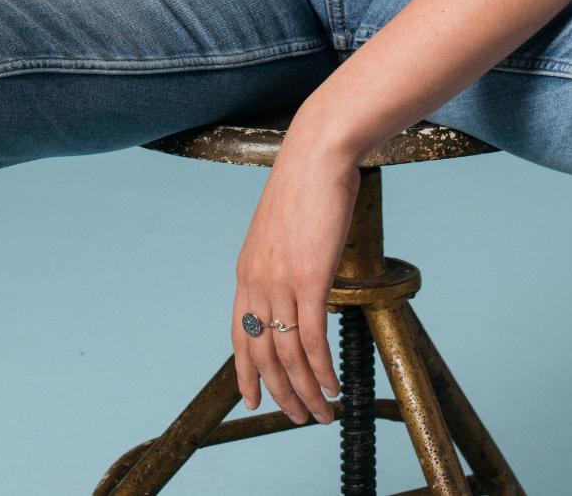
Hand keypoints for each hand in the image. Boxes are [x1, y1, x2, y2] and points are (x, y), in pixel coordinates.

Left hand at [232, 130, 360, 425]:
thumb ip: (283, 259)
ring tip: (321, 414)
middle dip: (281, 393)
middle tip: (299, 418)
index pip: (239, 335)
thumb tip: (299, 280)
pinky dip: (321, 369)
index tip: (253, 401)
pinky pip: (312, 338)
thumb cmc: (306, 184)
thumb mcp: (282, 228)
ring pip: (288, 353)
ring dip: (306, 390)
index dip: (245, 372)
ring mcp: (281, 281)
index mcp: (247, 269)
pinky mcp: (310, 278)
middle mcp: (257, 280)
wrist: (317, 152)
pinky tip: (332, 387)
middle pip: (262, 354)